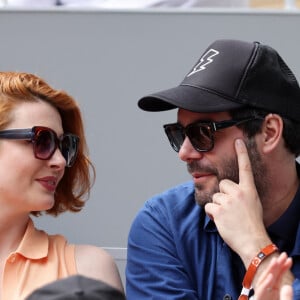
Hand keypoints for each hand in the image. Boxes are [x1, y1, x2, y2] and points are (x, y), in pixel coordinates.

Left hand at [205, 139, 270, 264]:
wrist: (252, 241)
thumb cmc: (252, 224)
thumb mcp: (252, 204)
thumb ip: (242, 194)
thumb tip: (228, 190)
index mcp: (249, 190)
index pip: (245, 168)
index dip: (241, 153)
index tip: (238, 141)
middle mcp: (239, 193)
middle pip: (222, 183)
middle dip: (223, 194)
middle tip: (230, 207)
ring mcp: (228, 201)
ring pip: (214, 196)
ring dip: (217, 206)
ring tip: (227, 216)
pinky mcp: (218, 210)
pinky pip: (208, 206)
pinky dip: (211, 213)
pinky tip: (221, 220)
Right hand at [254, 252, 292, 299]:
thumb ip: (287, 296)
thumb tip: (288, 286)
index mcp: (273, 291)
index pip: (279, 277)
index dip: (284, 267)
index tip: (289, 259)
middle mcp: (267, 290)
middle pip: (272, 275)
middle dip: (277, 264)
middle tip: (283, 254)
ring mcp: (263, 294)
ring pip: (266, 280)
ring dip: (270, 270)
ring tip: (276, 261)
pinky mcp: (259, 298)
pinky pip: (262, 290)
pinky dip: (266, 283)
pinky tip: (270, 276)